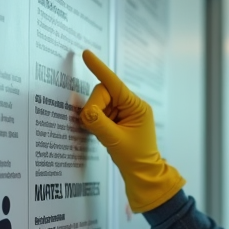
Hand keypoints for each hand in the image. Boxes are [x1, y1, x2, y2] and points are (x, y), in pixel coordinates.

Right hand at [80, 50, 184, 212]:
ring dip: (96, 118)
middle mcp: (130, 105)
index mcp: (136, 107)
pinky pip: (99, 113)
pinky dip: (96, 123)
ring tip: (105, 135)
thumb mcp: (115, 141)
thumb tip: (85, 112)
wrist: (142, 174)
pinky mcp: (116, 119)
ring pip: (98, 104)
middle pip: (102, 94)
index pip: (114, 84)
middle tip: (96, 128)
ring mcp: (123, 112)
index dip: (99, 69)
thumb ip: (98, 124)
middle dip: (95, 108)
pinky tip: (103, 135)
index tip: (86, 54)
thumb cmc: (134, 159)